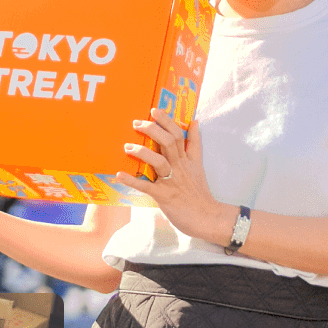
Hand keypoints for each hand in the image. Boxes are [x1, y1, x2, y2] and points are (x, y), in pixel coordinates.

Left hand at [116, 108, 220, 241]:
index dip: (167, 121)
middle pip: (169, 142)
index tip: (154, 111)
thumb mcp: (198, 164)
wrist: (207, 217)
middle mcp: (180, 167)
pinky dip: (132, 181)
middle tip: (136, 123)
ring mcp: (172, 182)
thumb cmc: (199, 192)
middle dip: (152, 130)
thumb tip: (194, 122)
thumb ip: (194, 144)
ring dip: (142, 152)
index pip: (179, 134)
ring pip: (159, 161)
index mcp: (187, 159)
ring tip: (127, 146)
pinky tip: (119, 175)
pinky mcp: (164, 196)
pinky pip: (147, 187)